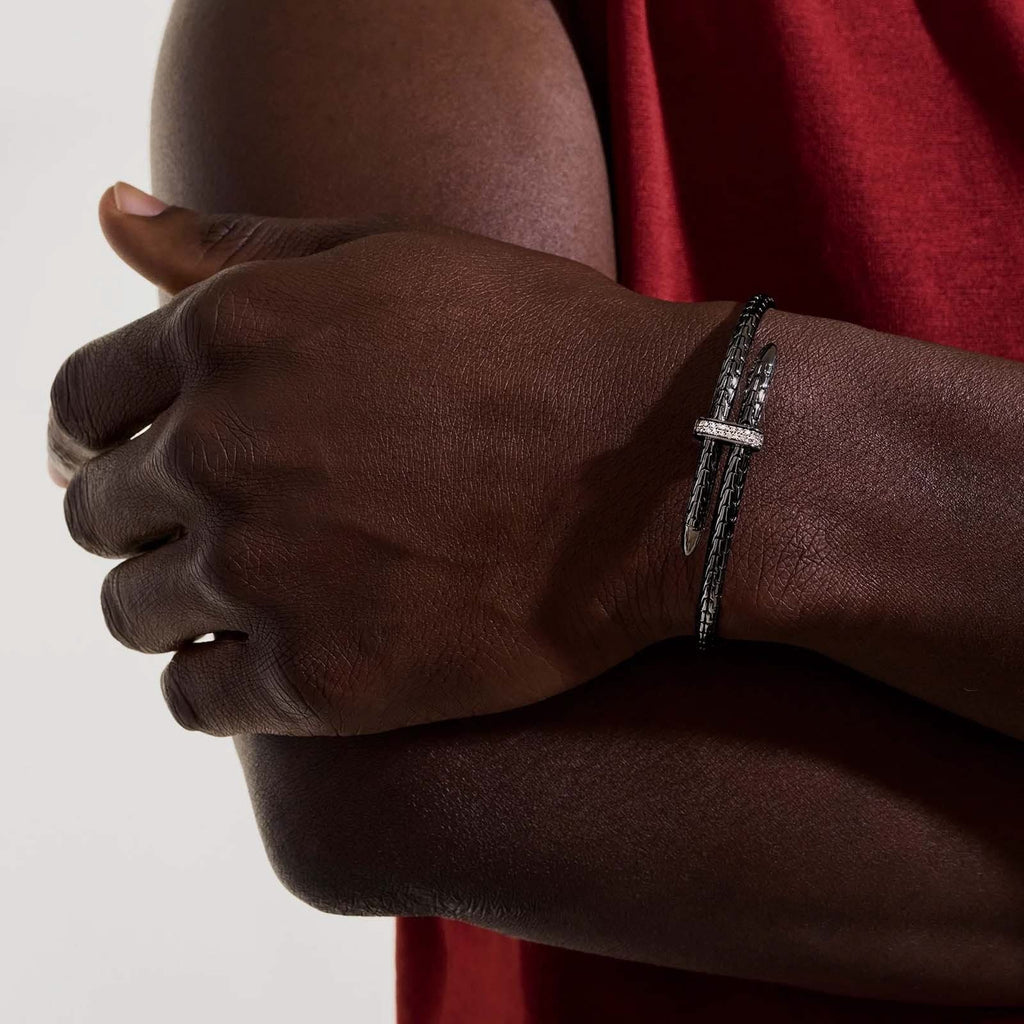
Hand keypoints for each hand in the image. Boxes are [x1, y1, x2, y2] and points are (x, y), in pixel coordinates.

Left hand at [50, 184, 721, 735]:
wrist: (660, 467)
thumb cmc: (534, 347)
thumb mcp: (382, 254)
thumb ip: (229, 246)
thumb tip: (107, 209)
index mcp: (224, 340)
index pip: (82, 404)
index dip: (106, 436)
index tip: (148, 460)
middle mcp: (221, 455)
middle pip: (101, 514)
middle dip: (146, 520)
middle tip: (225, 527)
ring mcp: (266, 574)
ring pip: (137, 613)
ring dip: (176, 605)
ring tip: (255, 594)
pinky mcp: (323, 681)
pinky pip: (198, 701)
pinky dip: (218, 684)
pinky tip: (276, 659)